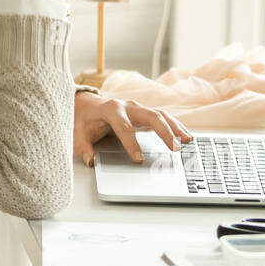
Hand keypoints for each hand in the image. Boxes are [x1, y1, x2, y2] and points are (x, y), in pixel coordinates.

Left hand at [73, 91, 193, 164]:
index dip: (131, 143)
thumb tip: (90, 161)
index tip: (139, 159)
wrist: (86, 104)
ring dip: (175, 127)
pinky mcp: (144, 113)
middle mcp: (127, 106)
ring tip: (188, 141)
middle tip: (174, 148)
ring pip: (160, 115)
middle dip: (164, 131)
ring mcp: (137, 108)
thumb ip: (82, 147)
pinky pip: (163, 118)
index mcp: (110, 109)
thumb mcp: (76, 132)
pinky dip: (176, 126)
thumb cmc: (83, 119)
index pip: (123, 126)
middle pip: (150, 116)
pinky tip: (187, 136)